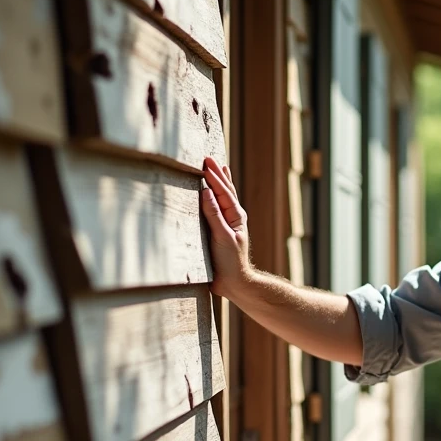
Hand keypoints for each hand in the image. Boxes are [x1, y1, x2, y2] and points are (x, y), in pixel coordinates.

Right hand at [200, 157, 251, 298]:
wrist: (234, 282)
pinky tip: (212, 193)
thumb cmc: (229, 262)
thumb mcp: (221, 237)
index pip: (223, 192)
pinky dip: (215, 196)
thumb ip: (214, 215)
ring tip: (217, 166)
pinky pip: (217, 208)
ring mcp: (227, 223)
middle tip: (207, 158)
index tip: (204, 163)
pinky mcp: (220, 230)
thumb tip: (205, 192)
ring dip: (219, 181)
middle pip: (225, 190)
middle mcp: (233, 217)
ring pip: (223, 197)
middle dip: (216, 174)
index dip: (214, 177)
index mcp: (235, 216)